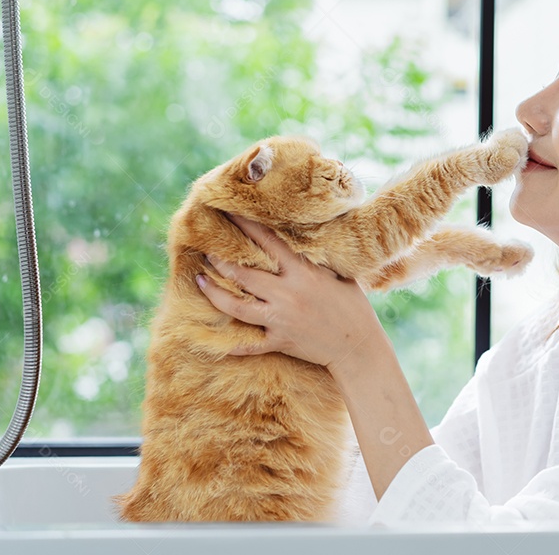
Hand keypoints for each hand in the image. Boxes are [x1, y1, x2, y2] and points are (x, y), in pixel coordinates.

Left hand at [196, 213, 382, 370]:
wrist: (358, 346)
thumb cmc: (353, 307)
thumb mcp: (338, 275)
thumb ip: (315, 261)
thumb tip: (300, 241)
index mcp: (303, 273)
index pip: (268, 243)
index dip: (246, 226)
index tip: (228, 213)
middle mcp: (288, 293)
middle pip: (244, 273)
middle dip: (221, 259)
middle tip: (207, 249)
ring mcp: (281, 318)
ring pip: (237, 305)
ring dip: (214, 292)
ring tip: (200, 279)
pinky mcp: (280, 341)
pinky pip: (249, 343)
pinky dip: (233, 343)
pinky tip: (216, 339)